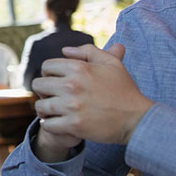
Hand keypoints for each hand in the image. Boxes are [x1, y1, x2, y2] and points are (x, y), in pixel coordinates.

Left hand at [31, 44, 153, 147]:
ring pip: (40, 106)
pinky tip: (59, 123)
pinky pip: (47, 124)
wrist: (137, 119)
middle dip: (44, 91)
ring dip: (45, 110)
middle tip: (54, 97)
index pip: (46, 67)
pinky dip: (51, 125)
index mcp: (79, 68)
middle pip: (38, 85)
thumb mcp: (111, 64)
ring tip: (55, 111)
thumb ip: (88, 52)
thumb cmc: (124, 90)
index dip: (50, 74)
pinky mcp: (73, 125)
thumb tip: (65, 50)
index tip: (57, 82)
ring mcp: (72, 106)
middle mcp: (72, 85)